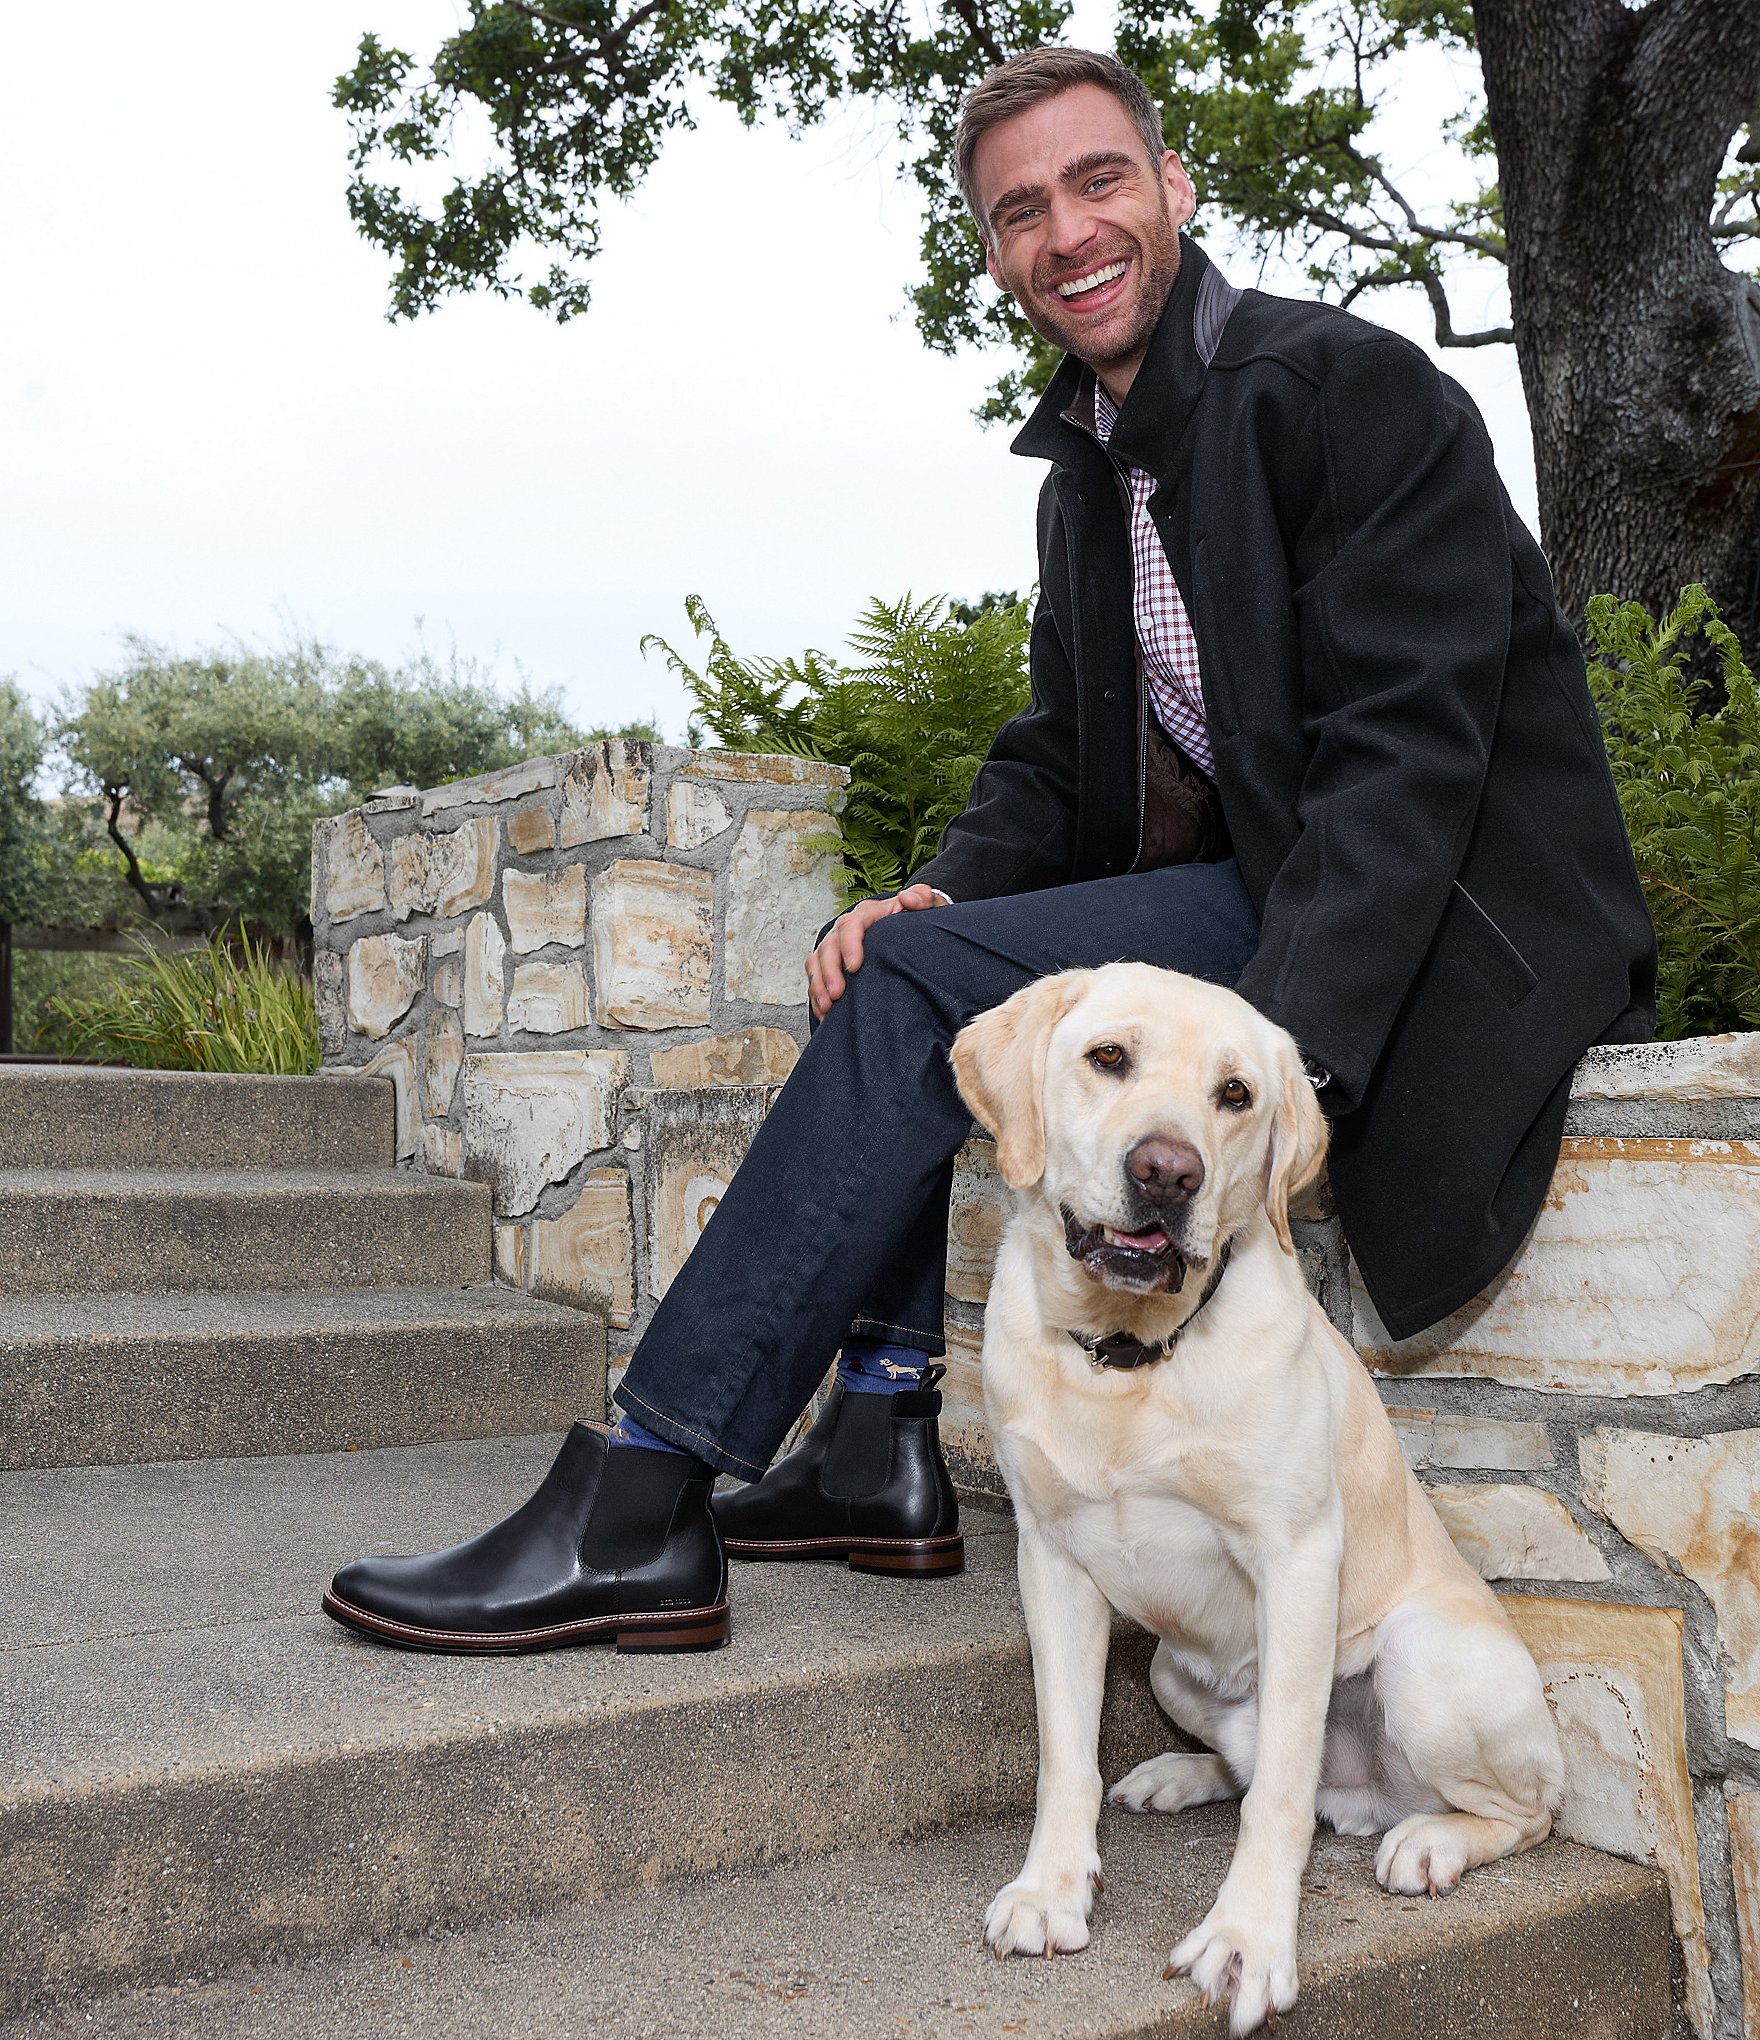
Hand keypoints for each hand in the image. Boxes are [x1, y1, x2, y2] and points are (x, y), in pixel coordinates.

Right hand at [807, 883, 945, 1019]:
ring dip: (819, 985)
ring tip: (828, 1007)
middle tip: (837, 994)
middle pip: (829, 945)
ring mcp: (838, 945)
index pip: (851, 925)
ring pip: (817, 961)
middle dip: (830, 971)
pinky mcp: (833, 962)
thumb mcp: (929, 905)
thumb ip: (924, 898)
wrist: (913, 929)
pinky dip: (817, 995)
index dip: (849, 945)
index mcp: (868, 913)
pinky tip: (825, 1013)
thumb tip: (907, 899)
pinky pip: (816, 976)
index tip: (855, 967)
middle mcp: (848, 927)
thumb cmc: (919, 919)